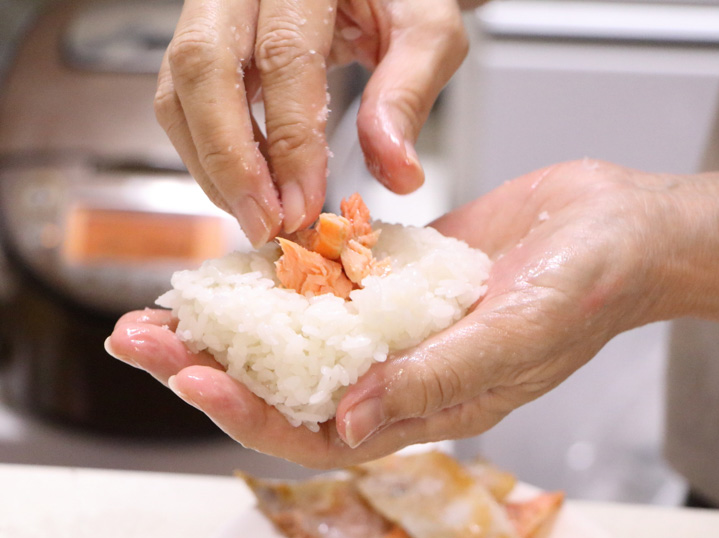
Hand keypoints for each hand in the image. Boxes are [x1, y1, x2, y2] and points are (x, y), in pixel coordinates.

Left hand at [107, 160, 664, 467]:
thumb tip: (352, 419)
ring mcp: (398, 324)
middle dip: (213, 368)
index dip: (251, 414)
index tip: (194, 380)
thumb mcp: (518, 336)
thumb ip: (438, 382)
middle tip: (143, 340)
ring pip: (299, 336)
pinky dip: (282, 276)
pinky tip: (242, 261)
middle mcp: (403, 372)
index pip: (322, 432)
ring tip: (169, 304)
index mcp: (429, 406)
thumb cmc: (588, 290)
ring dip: (234, 322)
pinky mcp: (400, 278)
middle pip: (290, 386)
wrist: (620, 230)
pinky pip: (330, 284)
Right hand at [155, 0, 468, 244]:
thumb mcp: (428, 32)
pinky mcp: (205, 42)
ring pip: (180, 87)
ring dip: (213, 166)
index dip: (290, 141)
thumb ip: (410, 95)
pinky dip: (210, 154)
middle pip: (203, 66)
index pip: (284, 56)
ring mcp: (215, 10)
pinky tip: (249, 189)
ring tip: (258, 217)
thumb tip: (396, 172)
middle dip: (229, 160)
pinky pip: (183, 99)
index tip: (303, 205)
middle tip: (264, 224)